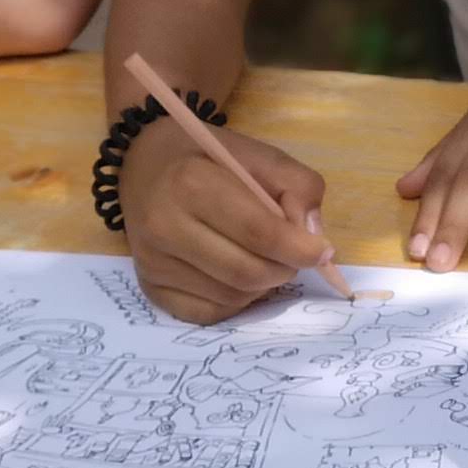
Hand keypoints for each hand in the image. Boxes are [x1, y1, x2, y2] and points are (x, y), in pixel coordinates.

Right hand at [119, 114, 329, 324]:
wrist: (144, 165)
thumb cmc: (207, 157)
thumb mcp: (258, 154)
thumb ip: (297, 186)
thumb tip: (312, 237)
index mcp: (192, 183)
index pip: (259, 233)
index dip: (300, 249)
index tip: (323, 252)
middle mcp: (164, 227)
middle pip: (246, 272)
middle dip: (284, 268)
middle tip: (291, 254)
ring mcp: (153, 263)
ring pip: (232, 296)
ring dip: (262, 284)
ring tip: (261, 258)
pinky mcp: (150, 289)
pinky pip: (210, 312)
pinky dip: (236, 300)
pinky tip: (235, 274)